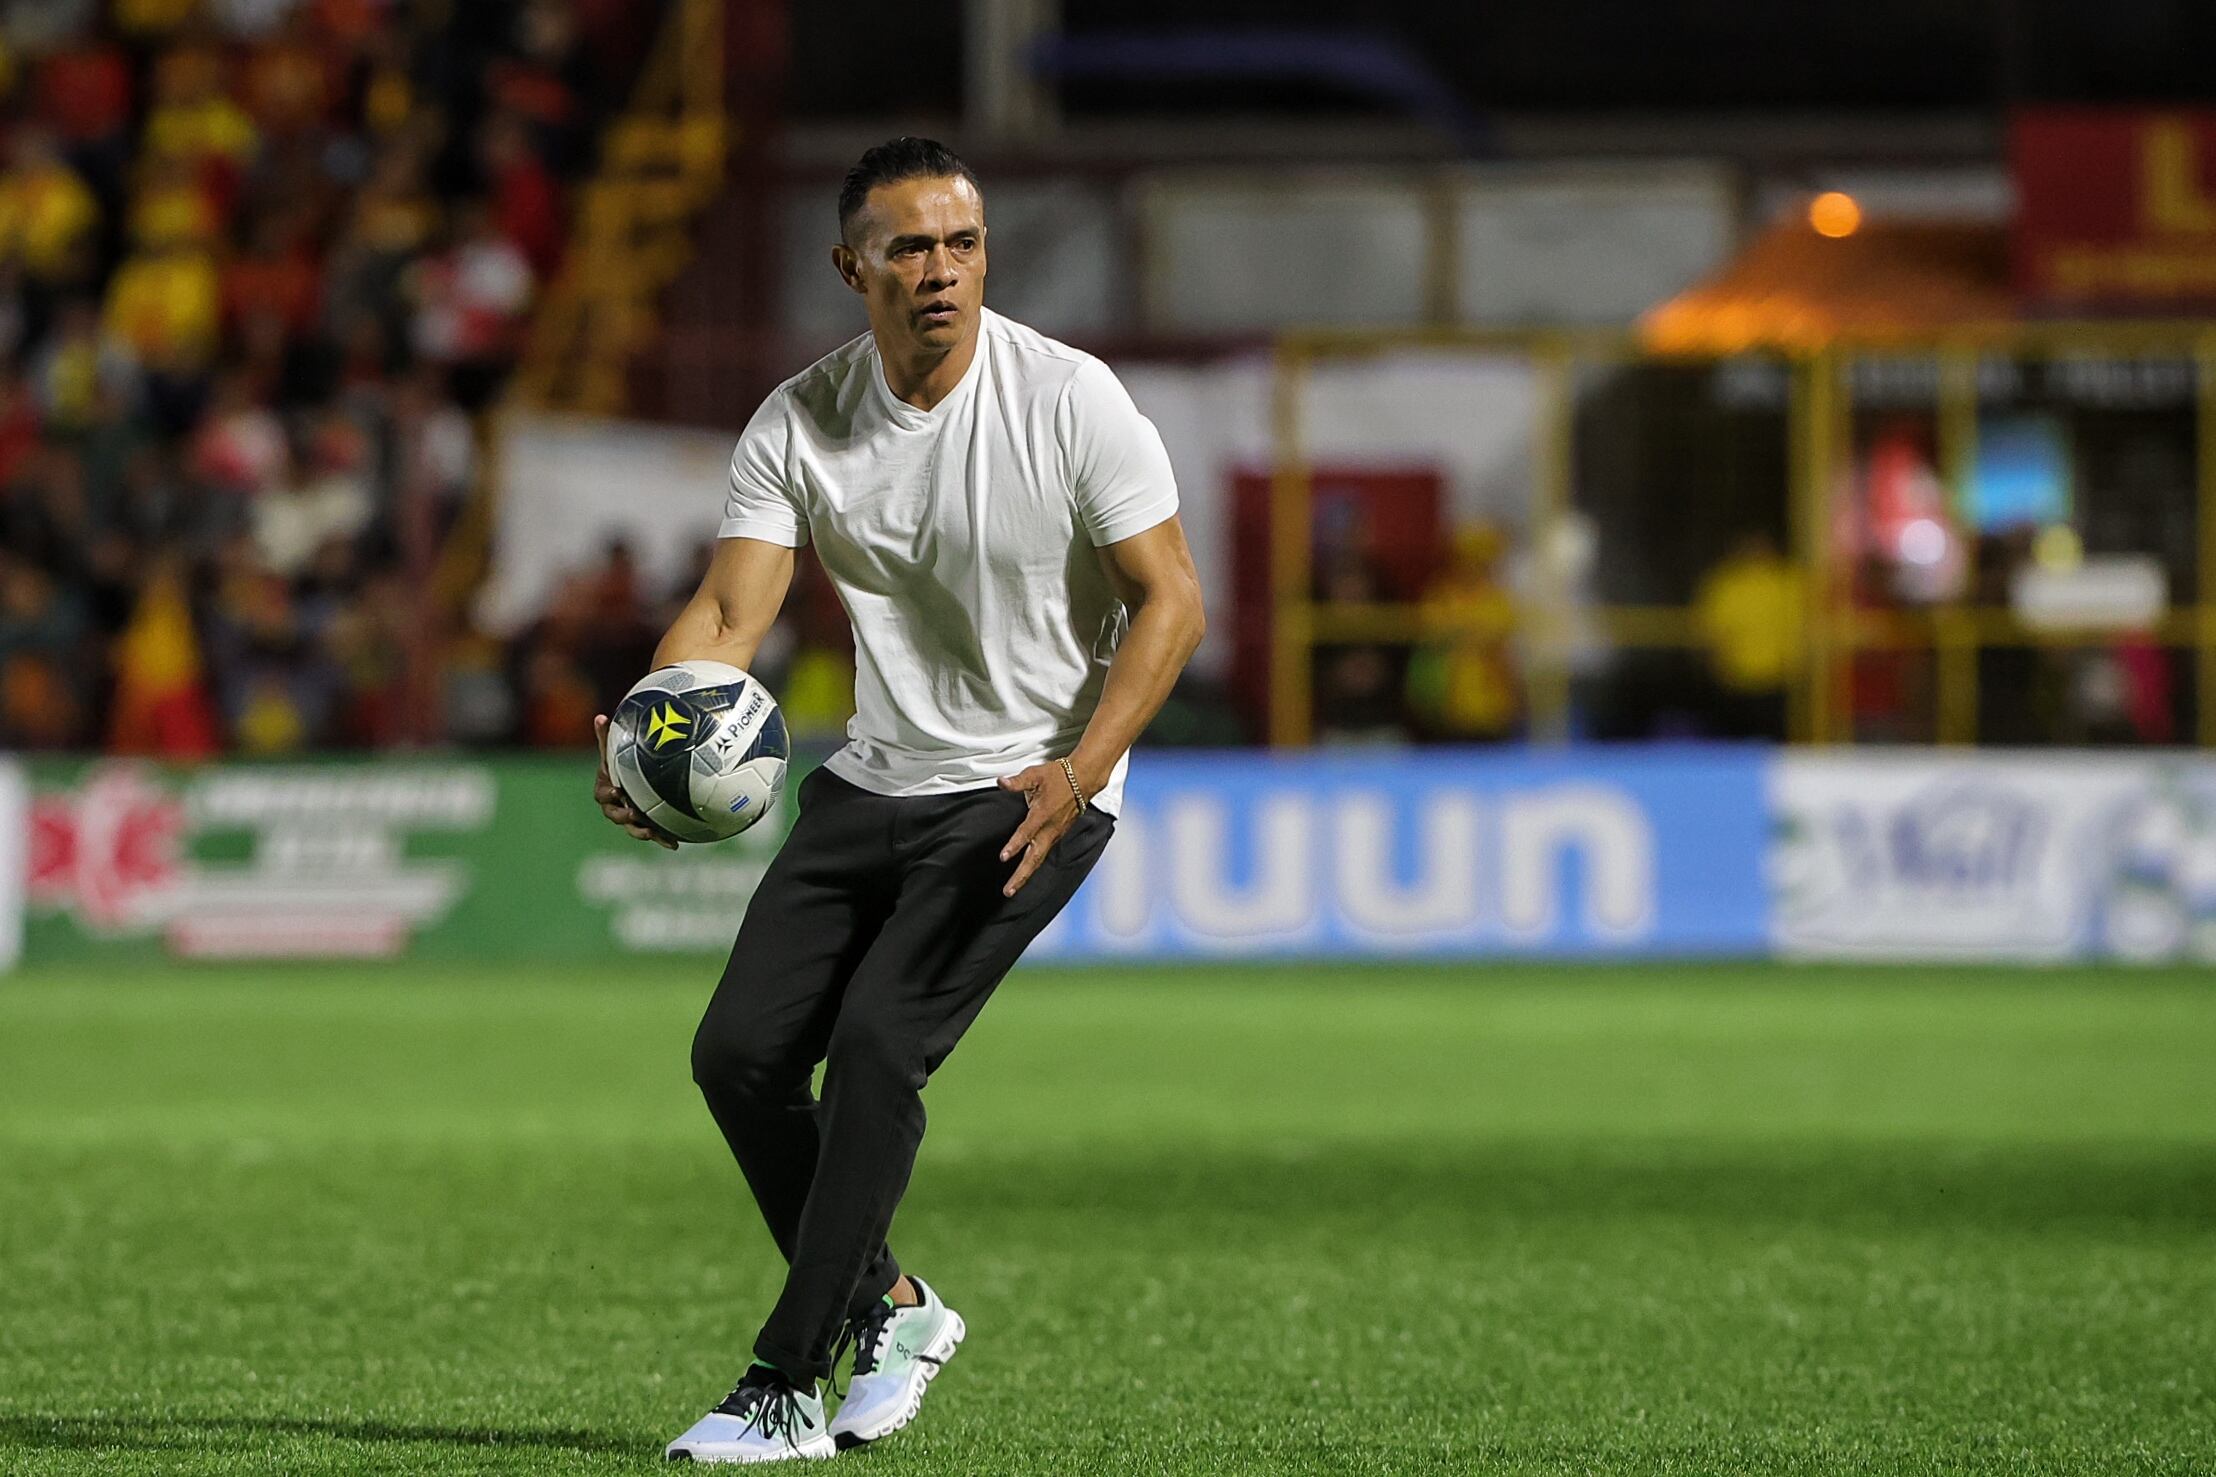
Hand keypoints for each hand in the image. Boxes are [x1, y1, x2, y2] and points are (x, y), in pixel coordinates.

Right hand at [593, 714, 677, 849]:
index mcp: (606, 789)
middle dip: (623, 816)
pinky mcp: (647, 826)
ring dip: (641, 831)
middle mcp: (616, 807)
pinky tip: (674, 845)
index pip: (603, 794)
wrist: (635, 781)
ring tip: (650, 833)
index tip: (616, 790)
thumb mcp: (616, 751)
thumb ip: (607, 738)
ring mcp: (632, 818)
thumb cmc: (622, 765)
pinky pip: (653, 834)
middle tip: (634, 812)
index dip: (608, 793)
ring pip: (633, 828)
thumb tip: (599, 716)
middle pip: (616, 815)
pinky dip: (662, 840)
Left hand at [996, 760, 1086, 896]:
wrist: (1083, 779)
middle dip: (1021, 875)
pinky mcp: (1057, 834)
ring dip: (1026, 874)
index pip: (1026, 833)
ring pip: (1039, 859)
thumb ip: (1016, 782)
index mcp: (1042, 814)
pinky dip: (1034, 865)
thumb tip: (1000, 781)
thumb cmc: (1059, 776)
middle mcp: (1049, 828)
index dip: (1014, 845)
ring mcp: (1055, 834)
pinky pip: (1044, 853)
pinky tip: (1026, 872)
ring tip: (1013, 888)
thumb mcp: (1035, 775)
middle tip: (1008, 891)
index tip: (1003, 857)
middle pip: (1034, 858)